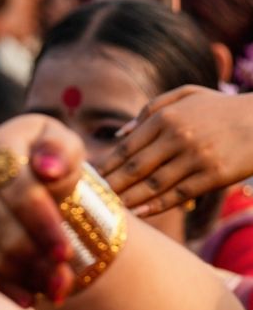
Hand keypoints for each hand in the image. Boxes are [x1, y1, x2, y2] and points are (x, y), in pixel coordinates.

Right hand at [0, 114, 80, 303]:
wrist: (17, 170)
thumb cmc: (48, 161)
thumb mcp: (63, 145)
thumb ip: (63, 151)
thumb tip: (49, 170)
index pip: (17, 190)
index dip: (42, 223)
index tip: (66, 253)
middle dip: (32, 255)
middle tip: (63, 280)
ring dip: (18, 273)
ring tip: (53, 291)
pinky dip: (1, 284)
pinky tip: (29, 300)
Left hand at [99, 87, 252, 216]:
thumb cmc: (222, 108)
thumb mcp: (187, 96)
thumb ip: (150, 110)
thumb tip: (118, 134)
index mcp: (166, 118)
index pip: (126, 148)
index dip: (105, 167)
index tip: (88, 180)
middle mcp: (178, 137)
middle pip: (134, 169)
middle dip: (110, 187)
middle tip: (91, 200)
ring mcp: (196, 158)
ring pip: (152, 185)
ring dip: (128, 200)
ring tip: (110, 210)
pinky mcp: (213, 175)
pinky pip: (178, 194)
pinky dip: (156, 206)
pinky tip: (139, 213)